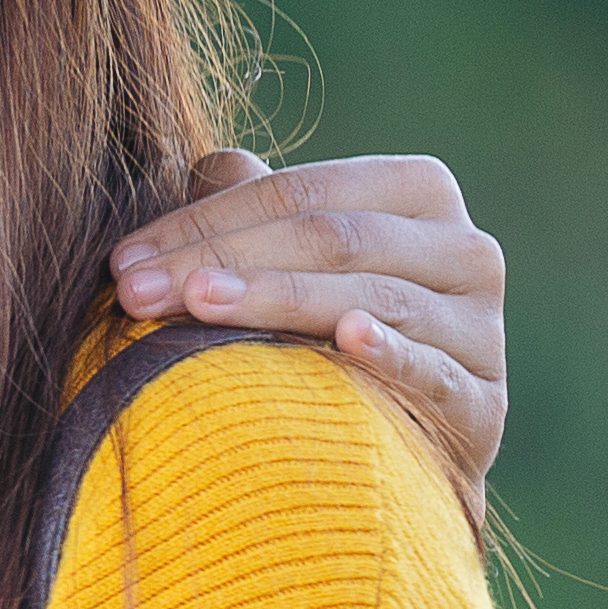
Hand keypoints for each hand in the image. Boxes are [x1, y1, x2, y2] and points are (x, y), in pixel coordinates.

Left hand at [110, 150, 506, 494]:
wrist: (392, 446)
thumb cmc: (317, 332)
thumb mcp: (287, 258)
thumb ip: (253, 206)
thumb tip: (212, 162)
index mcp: (419, 192)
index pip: (301, 193)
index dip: (205, 221)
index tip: (123, 261)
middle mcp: (466, 251)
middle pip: (330, 239)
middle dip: (221, 261)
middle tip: (135, 293)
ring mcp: (481, 328)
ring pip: (370, 297)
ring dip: (275, 301)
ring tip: (195, 306)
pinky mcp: (484, 403)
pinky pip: (433, 370)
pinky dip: (392, 352)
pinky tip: (348, 340)